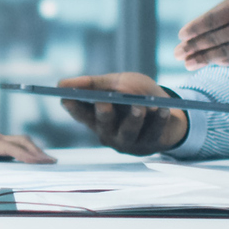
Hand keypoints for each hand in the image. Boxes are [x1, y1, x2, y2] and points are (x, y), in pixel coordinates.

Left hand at [0, 122, 52, 162]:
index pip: (9, 149)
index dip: (24, 155)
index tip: (39, 162)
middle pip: (22, 142)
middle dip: (38, 152)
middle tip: (53, 163)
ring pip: (22, 142)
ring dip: (36, 151)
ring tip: (49, 162)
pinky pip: (18, 146)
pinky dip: (29, 152)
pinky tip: (35, 160)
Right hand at [53, 72, 188, 154]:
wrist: (166, 108)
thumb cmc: (135, 94)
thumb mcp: (116, 83)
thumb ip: (94, 84)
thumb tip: (63, 84)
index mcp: (96, 118)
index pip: (80, 114)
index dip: (73, 106)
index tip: (66, 96)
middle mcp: (109, 133)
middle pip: (103, 124)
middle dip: (103, 113)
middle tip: (104, 102)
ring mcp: (129, 142)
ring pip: (128, 133)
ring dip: (133, 119)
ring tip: (139, 108)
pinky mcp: (150, 145)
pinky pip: (154, 132)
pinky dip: (159, 120)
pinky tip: (163, 110)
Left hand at [175, 0, 228, 67]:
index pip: (212, 18)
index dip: (195, 27)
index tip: (181, 35)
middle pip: (214, 38)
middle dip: (193, 47)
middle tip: (177, 54)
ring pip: (225, 51)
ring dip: (205, 58)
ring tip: (189, 63)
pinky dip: (227, 60)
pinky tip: (218, 62)